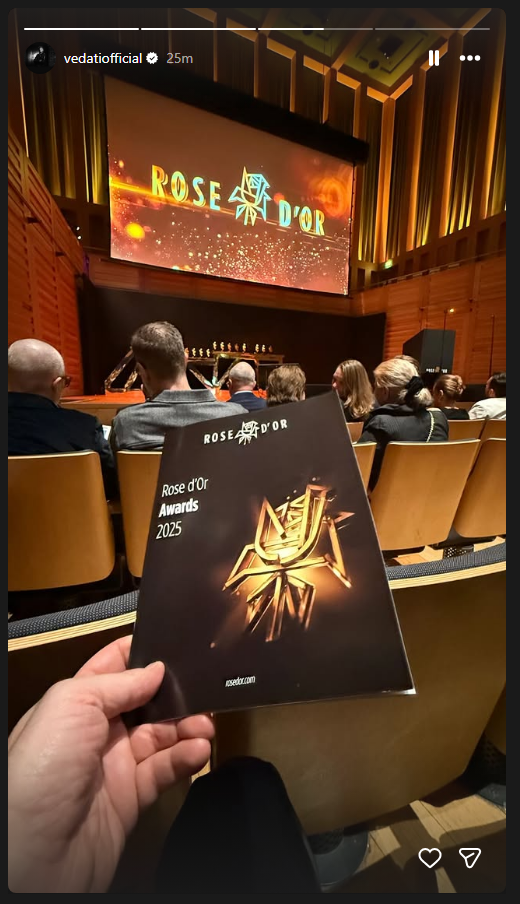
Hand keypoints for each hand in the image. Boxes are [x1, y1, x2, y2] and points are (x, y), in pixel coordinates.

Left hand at [8, 636, 213, 892]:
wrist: (37, 847)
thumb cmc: (43, 765)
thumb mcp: (73, 703)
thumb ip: (118, 683)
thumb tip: (156, 669)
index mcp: (75, 702)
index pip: (112, 668)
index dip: (140, 653)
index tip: (174, 643)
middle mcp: (95, 731)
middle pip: (145, 703)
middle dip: (175, 694)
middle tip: (204, 688)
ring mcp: (114, 765)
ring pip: (160, 736)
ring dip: (187, 727)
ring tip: (206, 725)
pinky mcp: (131, 798)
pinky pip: (164, 770)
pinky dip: (185, 758)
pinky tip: (198, 751)